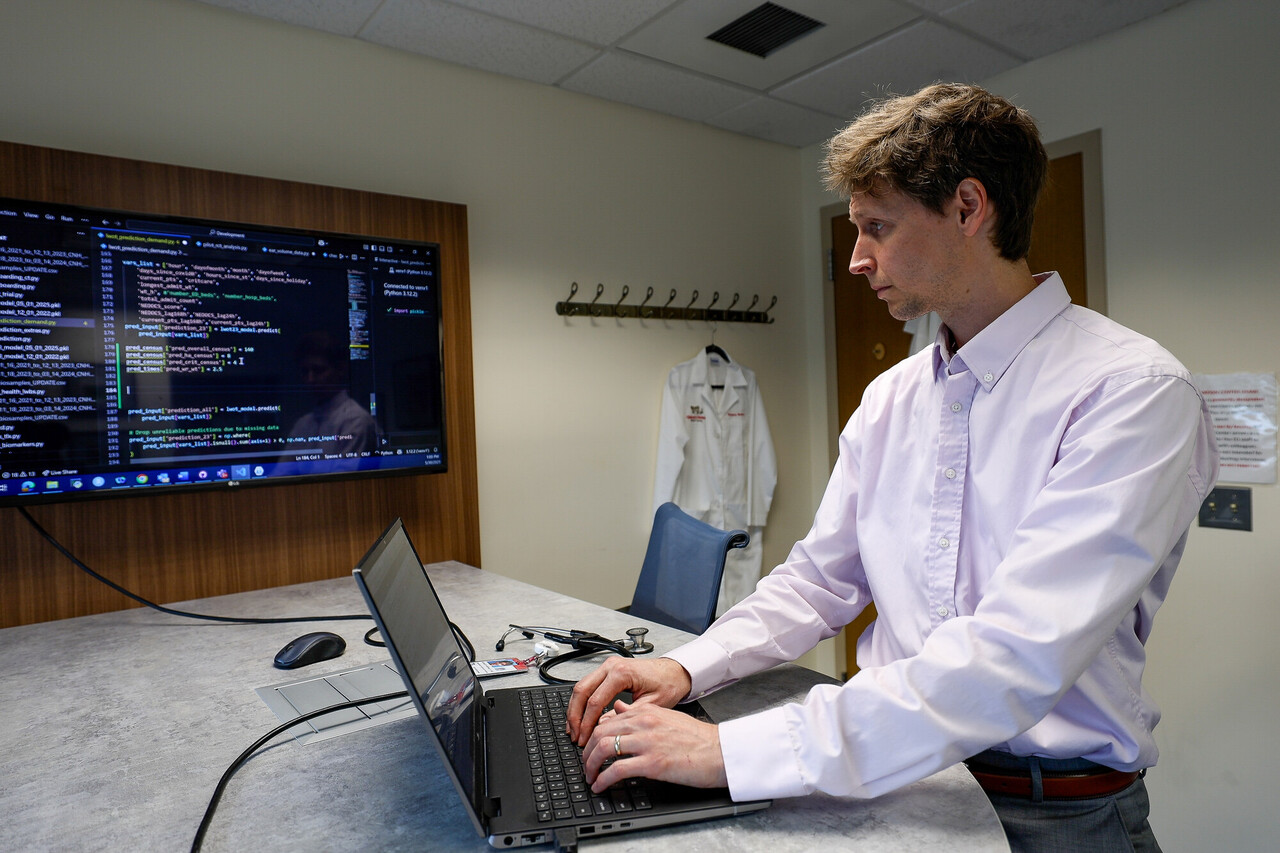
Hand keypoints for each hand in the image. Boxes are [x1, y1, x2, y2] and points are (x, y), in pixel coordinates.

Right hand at [566, 656, 691, 745]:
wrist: (675, 671)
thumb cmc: (668, 684)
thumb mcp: (650, 705)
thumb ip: (626, 715)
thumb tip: (603, 726)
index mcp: (622, 673)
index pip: (595, 701)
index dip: (587, 723)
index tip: (584, 738)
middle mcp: (611, 666)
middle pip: (581, 690)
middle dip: (575, 716)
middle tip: (575, 736)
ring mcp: (608, 666)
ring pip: (580, 686)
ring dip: (575, 709)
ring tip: (574, 730)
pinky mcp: (608, 670)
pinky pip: (587, 685)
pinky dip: (581, 702)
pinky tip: (580, 716)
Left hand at [581, 699, 727, 791]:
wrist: (720, 751)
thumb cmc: (698, 738)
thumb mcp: (666, 717)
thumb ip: (639, 713)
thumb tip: (618, 708)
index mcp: (647, 712)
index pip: (608, 719)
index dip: (593, 735)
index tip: (590, 748)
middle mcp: (644, 724)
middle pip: (600, 733)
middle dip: (587, 751)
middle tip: (585, 764)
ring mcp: (647, 743)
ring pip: (604, 749)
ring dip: (590, 765)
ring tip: (590, 777)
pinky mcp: (652, 763)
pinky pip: (617, 770)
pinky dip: (603, 779)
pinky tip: (600, 786)